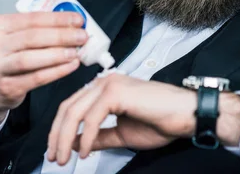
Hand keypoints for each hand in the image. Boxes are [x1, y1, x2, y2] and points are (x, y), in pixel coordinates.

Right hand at [0, 12, 87, 128]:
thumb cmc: (10, 56)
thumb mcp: (16, 36)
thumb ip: (40, 28)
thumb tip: (73, 24)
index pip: (31, 18)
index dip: (57, 19)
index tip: (78, 20)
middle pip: (31, 37)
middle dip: (61, 36)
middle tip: (81, 36)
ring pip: (30, 58)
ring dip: (58, 54)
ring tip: (76, 52)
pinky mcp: (5, 87)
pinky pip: (35, 78)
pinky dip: (56, 71)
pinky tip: (70, 66)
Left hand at [46, 73, 239, 165]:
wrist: (185, 114)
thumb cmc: (161, 121)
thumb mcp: (121, 133)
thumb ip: (98, 137)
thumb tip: (75, 143)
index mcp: (104, 88)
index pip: (71, 106)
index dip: (59, 130)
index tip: (55, 151)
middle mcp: (104, 81)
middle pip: (68, 108)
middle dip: (57, 136)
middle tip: (54, 158)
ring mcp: (109, 83)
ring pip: (75, 112)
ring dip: (66, 138)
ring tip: (65, 158)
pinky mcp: (117, 91)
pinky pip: (92, 117)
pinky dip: (86, 136)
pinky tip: (85, 152)